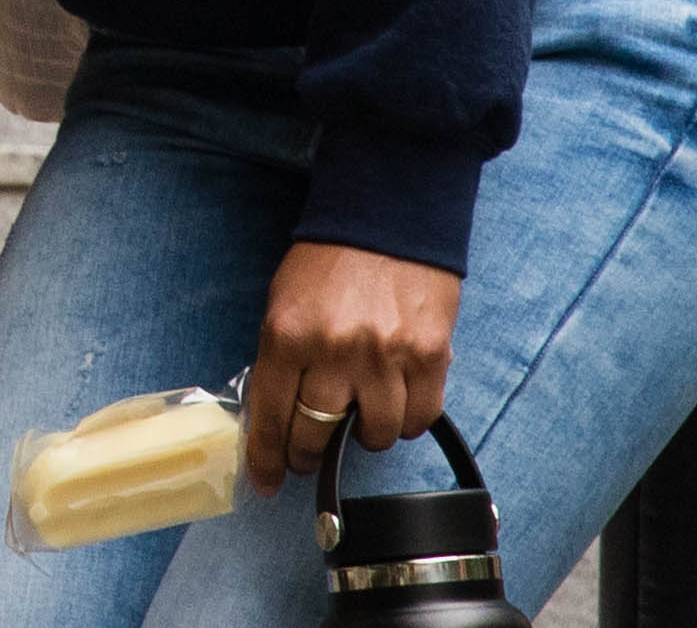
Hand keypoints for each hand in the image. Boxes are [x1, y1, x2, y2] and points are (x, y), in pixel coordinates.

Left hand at [244, 241, 460, 495]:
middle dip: (309, 453)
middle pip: (319, 434)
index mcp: (288, 335)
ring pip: (376, 435)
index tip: (266, 480)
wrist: (386, 216)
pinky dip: (407, 419)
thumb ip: (280, 361)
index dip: (267, 458)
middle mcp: (336, 350)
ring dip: (365, 433)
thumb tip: (275, 421)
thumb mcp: (284, 304)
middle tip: (310, 452)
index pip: (272, 416)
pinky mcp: (430, 356)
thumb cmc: (329, 261)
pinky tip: (397, 399)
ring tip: (361, 410)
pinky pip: (419, 418)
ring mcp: (386, 356)